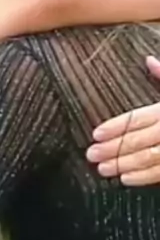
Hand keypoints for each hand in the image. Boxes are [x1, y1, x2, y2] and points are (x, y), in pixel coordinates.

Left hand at [86, 56, 159, 185]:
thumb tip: (148, 60)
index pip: (138, 117)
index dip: (115, 126)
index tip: (95, 133)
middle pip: (138, 139)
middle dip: (113, 147)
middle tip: (91, 154)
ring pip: (149, 158)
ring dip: (124, 164)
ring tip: (103, 169)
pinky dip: (145, 177)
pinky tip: (127, 179)